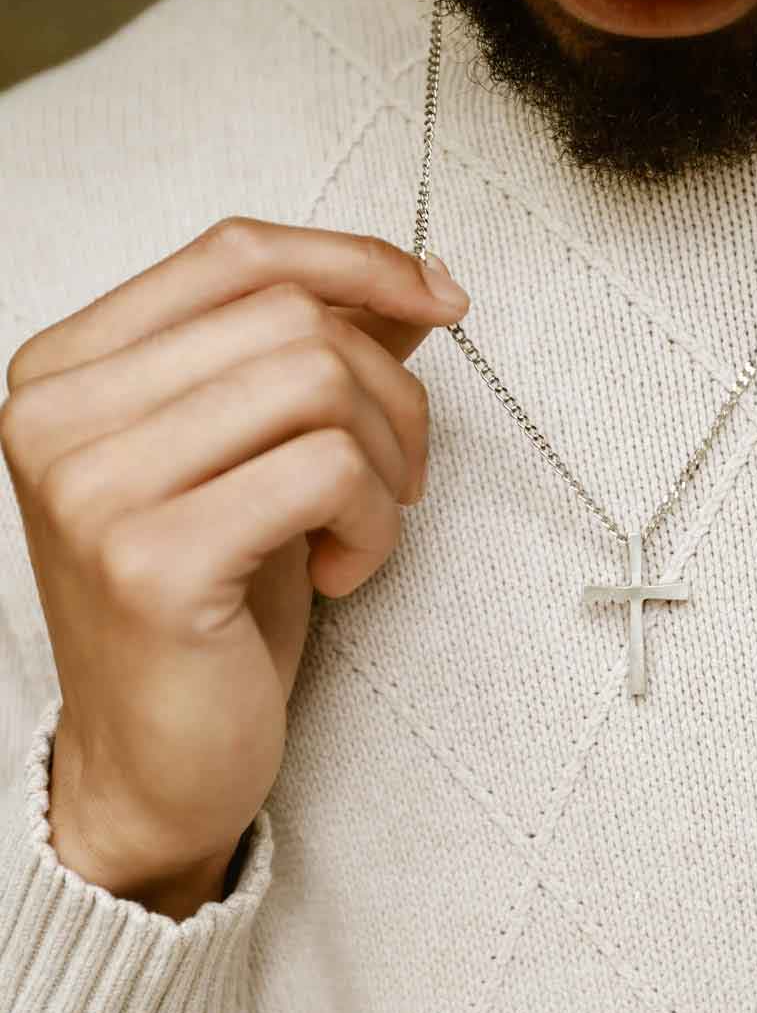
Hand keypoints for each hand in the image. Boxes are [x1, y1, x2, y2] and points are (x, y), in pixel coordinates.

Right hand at [0, 217, 468, 918]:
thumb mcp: (261, 458)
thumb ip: (315, 360)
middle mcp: (59, 412)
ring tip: (365, 529)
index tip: (442, 298)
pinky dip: (374, 523)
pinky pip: (330, 471)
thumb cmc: (213, 607)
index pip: (235, 253)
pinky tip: (341, 574)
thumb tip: (415, 285)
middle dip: (392, 392)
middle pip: (292, 316)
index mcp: (71, 368)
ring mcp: (93, 484)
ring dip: (389, 461)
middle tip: (402, 475)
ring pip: (320, 381)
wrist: (156, 759)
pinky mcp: (151, 558)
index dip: (358, 260)